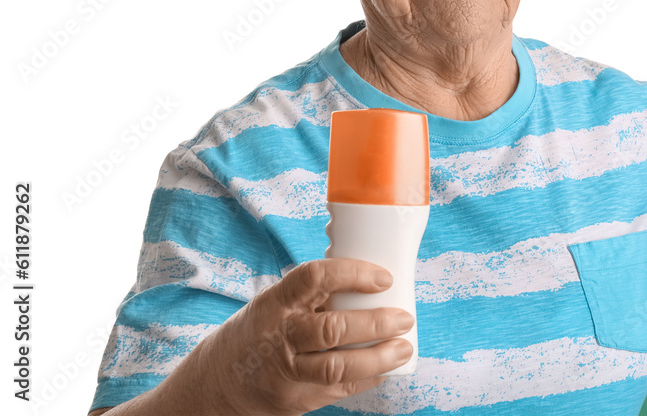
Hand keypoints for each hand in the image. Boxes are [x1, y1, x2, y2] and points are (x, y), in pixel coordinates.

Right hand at [157, 258, 413, 415]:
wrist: (215, 384)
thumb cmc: (257, 333)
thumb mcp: (274, 304)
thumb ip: (312, 296)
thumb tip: (370, 281)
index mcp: (276, 302)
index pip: (314, 277)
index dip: (353, 273)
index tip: (383, 278)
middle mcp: (279, 336)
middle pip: (332, 329)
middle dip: (376, 323)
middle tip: (404, 317)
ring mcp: (285, 372)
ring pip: (337, 367)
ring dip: (378, 358)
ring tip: (403, 348)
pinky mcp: (293, 400)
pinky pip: (338, 390)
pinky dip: (366, 379)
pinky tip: (385, 369)